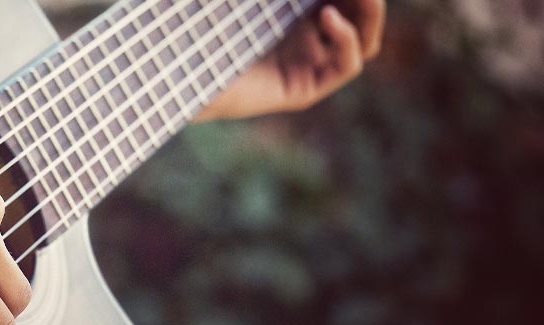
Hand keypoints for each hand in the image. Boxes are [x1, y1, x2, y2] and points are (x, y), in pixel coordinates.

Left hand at [195, 0, 385, 120]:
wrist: (179, 67)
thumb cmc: (204, 20)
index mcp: (291, 11)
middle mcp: (303, 38)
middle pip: (360, 14)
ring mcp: (305, 65)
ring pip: (362, 39)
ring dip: (369, 13)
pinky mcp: (303, 90)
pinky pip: (345, 65)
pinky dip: (348, 39)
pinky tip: (329, 16)